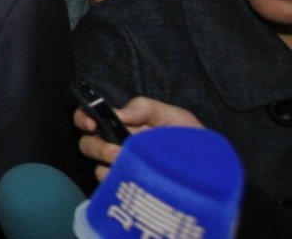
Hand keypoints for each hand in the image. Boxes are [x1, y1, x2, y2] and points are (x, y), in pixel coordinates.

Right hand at [73, 96, 203, 180]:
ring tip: (129, 165)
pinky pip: (110, 186)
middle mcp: (117, 147)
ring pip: (96, 165)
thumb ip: (146, 108)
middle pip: (87, 143)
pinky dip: (117, 181)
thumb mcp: (175, 117)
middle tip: (117, 152)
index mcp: (124, 126)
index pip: (90, 118)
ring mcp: (121, 169)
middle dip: (97, 146)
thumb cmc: (194, 143)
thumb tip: (119, 114)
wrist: (213, 175)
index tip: (91, 123)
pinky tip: (132, 179)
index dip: (83, 117)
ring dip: (108, 164)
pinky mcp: (126, 188)